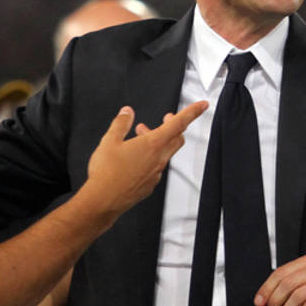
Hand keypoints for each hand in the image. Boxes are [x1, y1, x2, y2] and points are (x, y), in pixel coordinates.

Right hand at [81, 101, 207, 218]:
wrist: (102, 201)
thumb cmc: (106, 172)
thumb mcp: (109, 141)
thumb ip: (121, 123)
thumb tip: (127, 112)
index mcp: (153, 144)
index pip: (179, 124)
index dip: (192, 112)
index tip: (203, 104)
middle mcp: (159, 159)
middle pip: (177, 138)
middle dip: (174, 126)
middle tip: (166, 119)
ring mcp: (156, 173)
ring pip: (165, 153)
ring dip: (158, 141)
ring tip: (140, 135)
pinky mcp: (150, 184)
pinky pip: (156, 167)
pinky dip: (151, 157)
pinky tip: (135, 157)